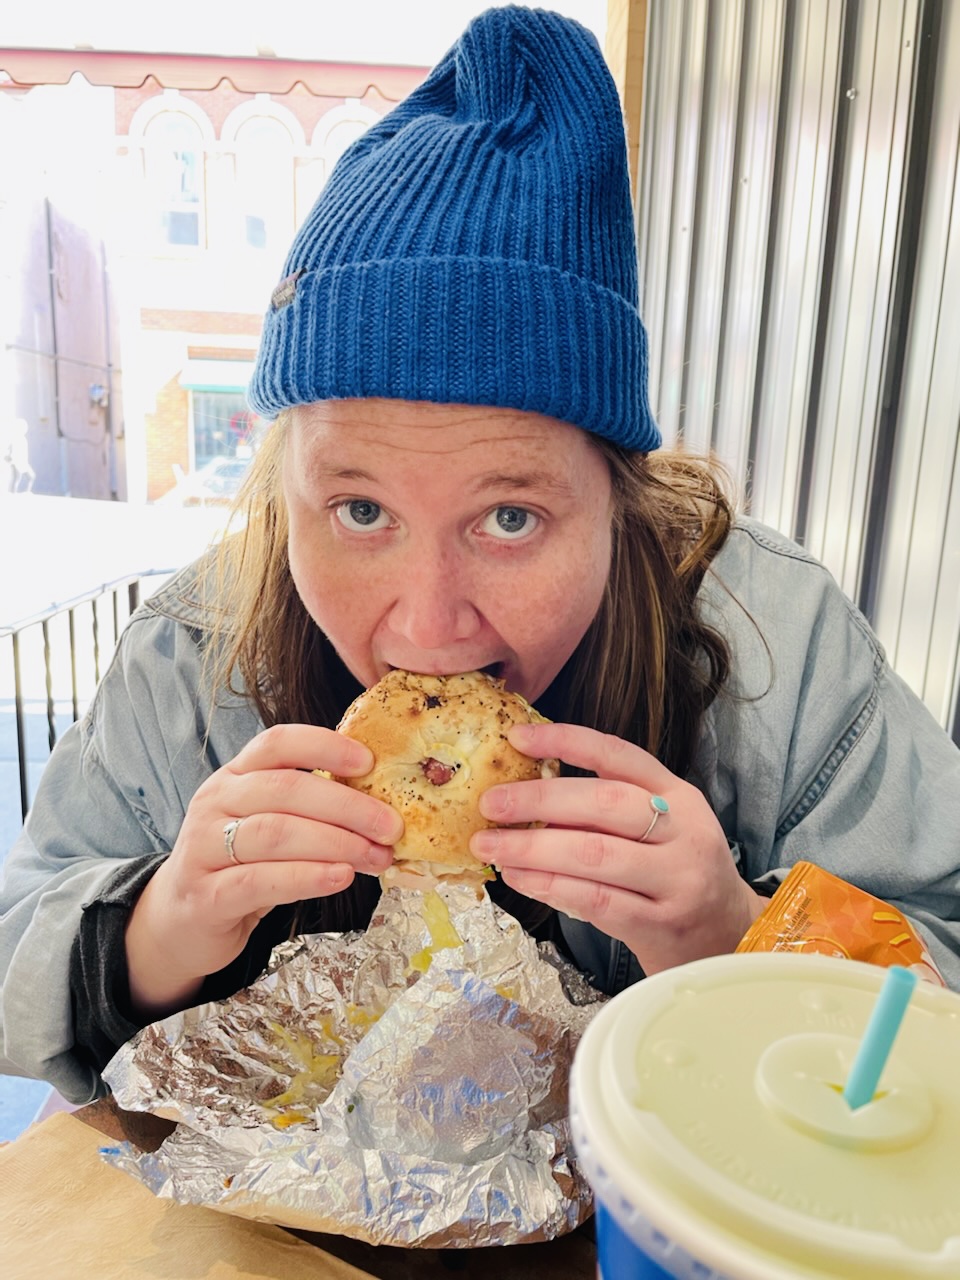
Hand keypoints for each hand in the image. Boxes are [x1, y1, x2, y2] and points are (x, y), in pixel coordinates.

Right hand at [125, 724, 402, 1017]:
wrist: (182, 921)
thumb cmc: (240, 865)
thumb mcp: (268, 823)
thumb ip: (309, 808)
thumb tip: (383, 804)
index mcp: (235, 776)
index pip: (276, 743)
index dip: (324, 746)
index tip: (369, 761)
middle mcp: (215, 803)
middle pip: (285, 789)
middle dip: (346, 805)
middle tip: (390, 826)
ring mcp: (204, 848)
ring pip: (275, 833)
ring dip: (336, 843)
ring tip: (376, 856)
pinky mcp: (206, 896)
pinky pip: (261, 880)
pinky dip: (307, 877)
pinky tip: (341, 877)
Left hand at [470, 721, 764, 975]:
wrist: (729, 939)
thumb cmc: (676, 877)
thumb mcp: (659, 830)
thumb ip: (608, 810)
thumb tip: (526, 792)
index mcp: (678, 795)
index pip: (619, 756)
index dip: (566, 741)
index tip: (517, 739)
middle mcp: (684, 830)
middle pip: (604, 802)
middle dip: (538, 799)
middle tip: (490, 804)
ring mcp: (678, 879)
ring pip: (594, 853)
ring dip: (533, 847)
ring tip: (491, 846)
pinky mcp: (662, 923)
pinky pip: (595, 900)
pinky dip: (550, 886)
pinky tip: (520, 878)